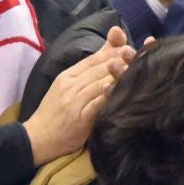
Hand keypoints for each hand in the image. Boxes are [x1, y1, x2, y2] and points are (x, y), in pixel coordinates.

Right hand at [24, 27, 133, 163]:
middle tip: (145, 54)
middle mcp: (72, 84)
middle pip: (102, 67)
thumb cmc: (55, 112)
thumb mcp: (67, 86)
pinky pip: (99, 103)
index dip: (116, 50)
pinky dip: (112, 95)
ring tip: (141, 68)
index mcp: (69, 75)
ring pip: (102, 82)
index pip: (95, 58)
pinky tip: (125, 91)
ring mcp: (75, 100)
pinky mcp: (80, 117)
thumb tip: (110, 49)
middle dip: (124, 59)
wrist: (38, 138)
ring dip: (122, 74)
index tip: (135, 47)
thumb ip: (88, 70)